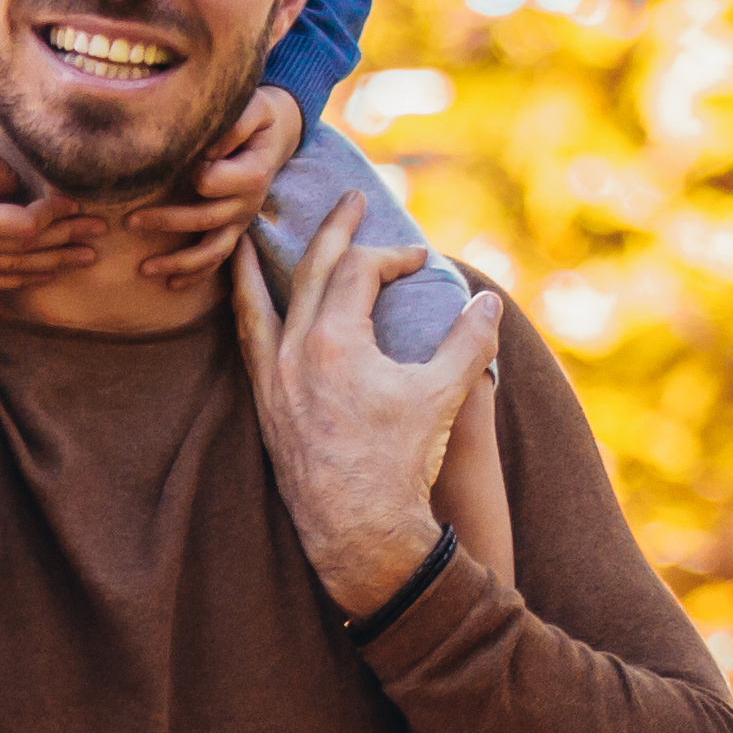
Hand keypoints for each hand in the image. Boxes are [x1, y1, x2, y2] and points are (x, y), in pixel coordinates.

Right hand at [0, 123, 96, 293]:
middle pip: (25, 251)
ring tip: (86, 257)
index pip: (23, 227)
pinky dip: (24, 277)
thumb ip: (1, 171)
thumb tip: (24, 192)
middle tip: (99, 229)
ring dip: (53, 264)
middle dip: (66, 239)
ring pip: (15, 272)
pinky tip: (47, 271)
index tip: (74, 200)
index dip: (53, 216)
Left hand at [121, 86, 299, 287]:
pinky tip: (170, 286)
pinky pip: (216, 261)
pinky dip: (195, 276)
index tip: (175, 160)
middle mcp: (247, 203)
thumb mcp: (252, 108)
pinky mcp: (233, 231)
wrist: (272, 136)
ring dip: (178, 263)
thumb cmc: (254, 119)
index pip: (211, 182)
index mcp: (251, 173)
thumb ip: (232, 124)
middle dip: (165, 222)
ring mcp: (240, 221)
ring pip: (211, 252)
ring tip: (144, 269)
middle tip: (129, 221)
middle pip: (203, 219)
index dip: (191, 174)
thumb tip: (207, 150)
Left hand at [245, 214, 502, 622]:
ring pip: (258, 304)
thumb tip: (487, 302)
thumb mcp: (444, 396)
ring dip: (258, 265)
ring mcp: (273, 380)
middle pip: (310, 271)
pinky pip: (247, 343)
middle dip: (333, 231)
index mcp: (336, 343)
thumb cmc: (401, 464)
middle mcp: (294, 353)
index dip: (393, 257)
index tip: (419, 262)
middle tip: (347, 200)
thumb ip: (468, 342)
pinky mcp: (264, 406)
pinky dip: (246, 313)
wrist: (359, 531)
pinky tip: (245, 305)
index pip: (359, 272)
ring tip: (248, 235)